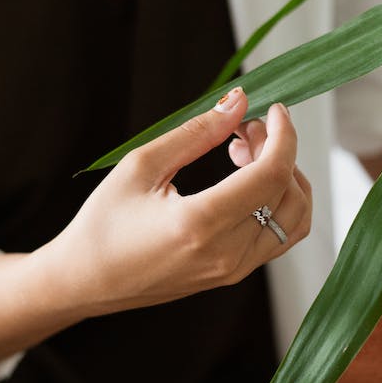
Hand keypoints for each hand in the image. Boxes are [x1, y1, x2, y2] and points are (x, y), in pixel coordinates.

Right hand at [35, 87, 312, 319]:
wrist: (86, 281)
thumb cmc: (103, 224)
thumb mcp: (141, 166)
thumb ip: (196, 132)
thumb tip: (238, 101)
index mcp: (199, 224)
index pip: (272, 175)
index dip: (283, 135)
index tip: (273, 109)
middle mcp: (226, 254)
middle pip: (289, 193)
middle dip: (279, 150)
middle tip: (241, 129)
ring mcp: (234, 270)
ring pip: (295, 218)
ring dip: (284, 178)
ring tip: (243, 155)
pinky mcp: (233, 274)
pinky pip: (280, 237)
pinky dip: (278, 202)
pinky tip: (246, 182)